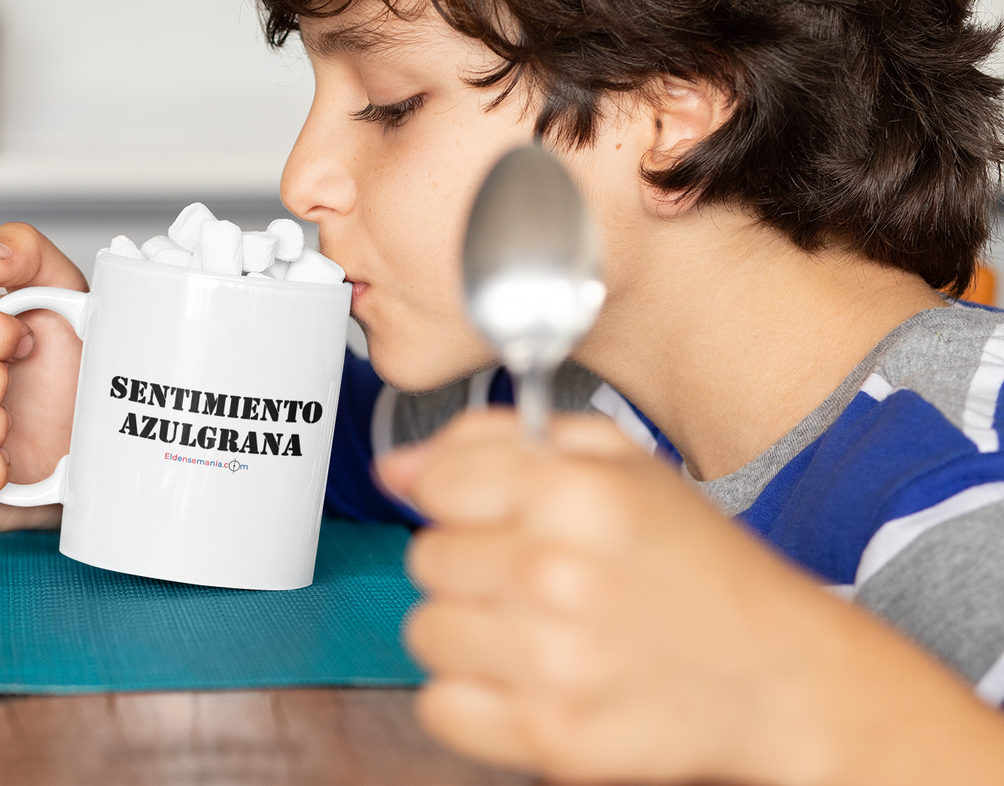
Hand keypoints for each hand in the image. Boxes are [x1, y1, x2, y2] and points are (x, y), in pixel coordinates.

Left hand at [379, 410, 1003, 785]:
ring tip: (535, 627)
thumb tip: (398, 468)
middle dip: (472, 562)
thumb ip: (495, 441)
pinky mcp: (549, 735)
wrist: (778, 676)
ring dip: (468, 630)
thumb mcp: (618, 461)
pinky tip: (524, 677)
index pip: (437, 484)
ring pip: (424, 631)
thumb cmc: (698, 565)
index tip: (499, 514)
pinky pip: (439, 706)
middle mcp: (556, 573)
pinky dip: (470, 696)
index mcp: (574, 492)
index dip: (465, 498)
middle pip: (426, 558)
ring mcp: (550, 660)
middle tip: (536, 574)